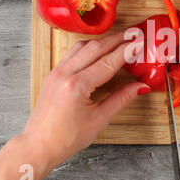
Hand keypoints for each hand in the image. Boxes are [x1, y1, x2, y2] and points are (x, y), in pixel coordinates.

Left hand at [22, 32, 149, 165]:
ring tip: (119, 39)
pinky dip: (88, 48)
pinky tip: (98, 49)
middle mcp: (65, 74)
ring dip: (102, 41)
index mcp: (77, 86)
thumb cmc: (66, 138)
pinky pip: (72, 53)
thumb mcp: (100, 119)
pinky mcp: (53, 74)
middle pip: (95, 48)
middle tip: (133, 34)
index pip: (108, 62)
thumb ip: (121, 99)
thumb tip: (140, 87)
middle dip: (117, 39)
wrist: (39, 145)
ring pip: (82, 46)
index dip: (126, 51)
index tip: (139, 42)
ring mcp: (56, 72)